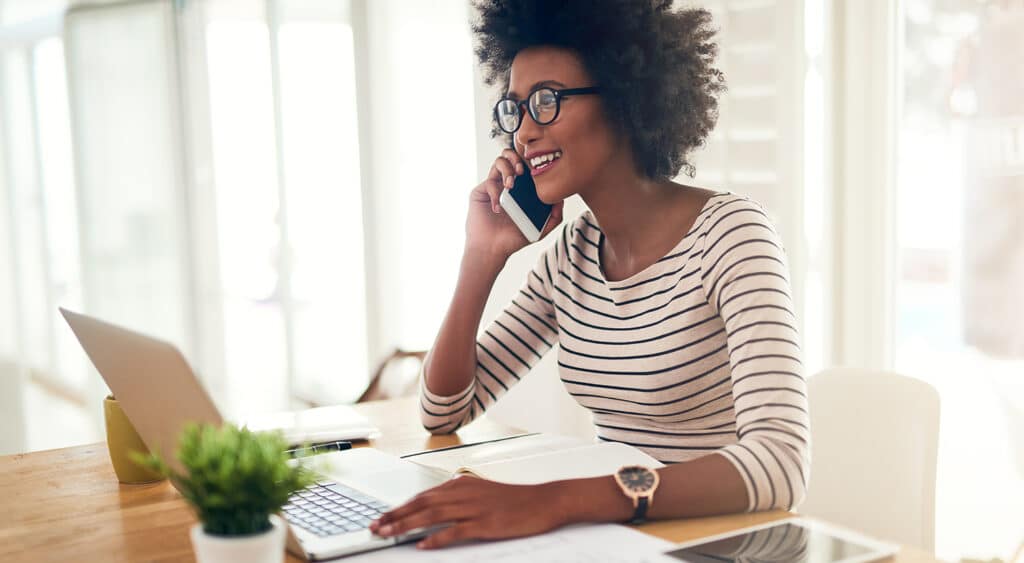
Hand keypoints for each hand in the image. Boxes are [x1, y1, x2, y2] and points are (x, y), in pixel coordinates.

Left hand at [369, 476, 566, 548]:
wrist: (544, 500)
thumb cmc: (515, 498)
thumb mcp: (483, 489)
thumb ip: (460, 492)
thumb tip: (440, 495)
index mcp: (461, 485)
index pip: (422, 496)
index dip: (399, 507)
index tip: (381, 516)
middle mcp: (464, 493)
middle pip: (421, 504)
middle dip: (395, 516)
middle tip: (375, 526)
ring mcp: (474, 508)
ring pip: (432, 515)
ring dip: (406, 525)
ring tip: (388, 534)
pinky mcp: (485, 524)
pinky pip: (455, 531)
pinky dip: (436, 538)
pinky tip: (423, 544)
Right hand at [465, 148, 563, 260]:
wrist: (492, 249)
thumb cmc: (513, 240)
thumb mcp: (540, 230)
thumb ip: (554, 217)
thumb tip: (562, 199)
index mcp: (521, 189)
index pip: (525, 165)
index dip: (530, 162)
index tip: (535, 170)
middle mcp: (506, 184)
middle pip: (510, 156)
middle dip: (516, 158)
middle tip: (521, 171)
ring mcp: (493, 186)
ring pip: (498, 162)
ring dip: (506, 169)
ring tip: (510, 186)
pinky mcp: (480, 192)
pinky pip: (489, 182)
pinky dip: (495, 192)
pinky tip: (499, 208)